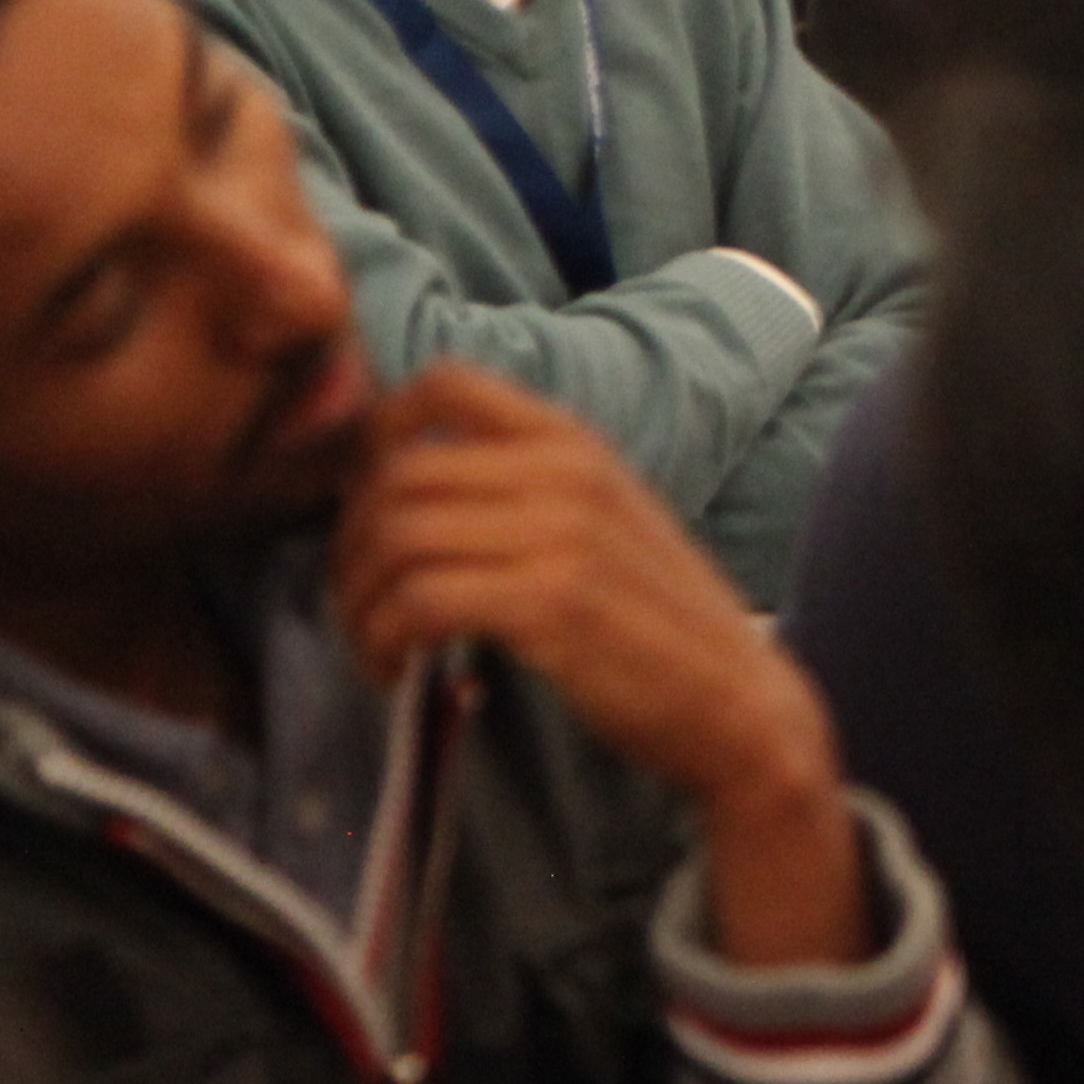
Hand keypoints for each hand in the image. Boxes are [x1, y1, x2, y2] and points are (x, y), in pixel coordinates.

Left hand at [333, 364, 866, 966]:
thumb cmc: (656, 621)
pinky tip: (397, 670)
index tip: (363, 503)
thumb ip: (523, 490)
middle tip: (360, 604)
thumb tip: (401, 491)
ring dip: (360, 603)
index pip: (446, 382)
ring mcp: (559, 534)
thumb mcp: (601, 521)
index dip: (376, 433)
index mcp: (574, 441)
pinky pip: (419, 600)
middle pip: (398, 475)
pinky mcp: (547, 604)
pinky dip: (385, 639)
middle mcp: (565, 471)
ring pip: (397, 537)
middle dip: (350, 546)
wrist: (733, 701)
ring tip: (376, 646)